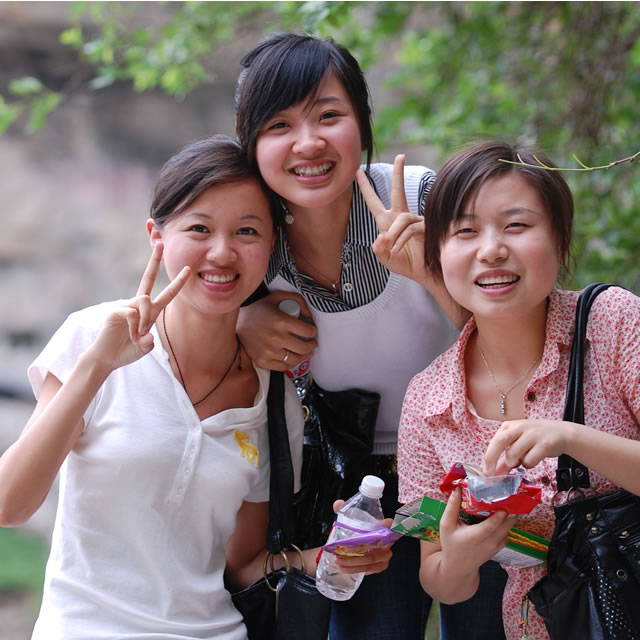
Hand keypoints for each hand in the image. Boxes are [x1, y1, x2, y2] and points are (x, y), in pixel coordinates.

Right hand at [86, 243, 189, 371]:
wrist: (107, 358)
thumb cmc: (127, 351)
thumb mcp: (145, 348)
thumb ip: (149, 342)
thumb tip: (148, 334)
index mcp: (150, 312)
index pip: (167, 294)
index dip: (178, 283)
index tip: (188, 269)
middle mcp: (139, 305)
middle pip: (148, 278)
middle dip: (154, 260)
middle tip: (161, 243)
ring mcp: (126, 306)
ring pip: (144, 301)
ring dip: (144, 320)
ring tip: (137, 336)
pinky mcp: (115, 311)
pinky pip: (132, 312)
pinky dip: (134, 326)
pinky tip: (130, 335)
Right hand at [237, 291, 316, 370]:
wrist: (237, 323)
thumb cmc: (259, 310)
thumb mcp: (277, 296)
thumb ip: (297, 299)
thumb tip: (308, 315)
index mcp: (281, 321)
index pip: (308, 332)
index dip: (313, 332)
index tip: (311, 331)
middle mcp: (276, 337)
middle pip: (304, 348)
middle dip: (311, 346)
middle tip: (311, 343)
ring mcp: (269, 351)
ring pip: (295, 360)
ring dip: (304, 356)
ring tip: (304, 352)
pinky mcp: (262, 360)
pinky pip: (283, 367)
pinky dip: (290, 363)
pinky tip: (292, 358)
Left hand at [330, 499, 393, 574]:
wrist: (364, 545)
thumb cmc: (361, 530)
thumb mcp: (354, 519)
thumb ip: (345, 511)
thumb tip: (337, 504)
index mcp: (385, 527)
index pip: (389, 524)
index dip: (382, 525)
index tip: (368, 527)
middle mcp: (388, 541)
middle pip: (376, 544)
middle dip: (358, 547)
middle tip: (342, 548)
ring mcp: (385, 555)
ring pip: (370, 559)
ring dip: (353, 561)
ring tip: (338, 560)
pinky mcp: (380, 566)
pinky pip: (368, 569)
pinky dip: (355, 569)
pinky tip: (344, 568)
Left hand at [356, 155, 426, 281]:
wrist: (426, 273)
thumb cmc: (407, 264)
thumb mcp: (385, 258)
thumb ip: (378, 249)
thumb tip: (381, 237)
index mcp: (389, 221)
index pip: (374, 201)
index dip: (366, 187)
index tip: (358, 172)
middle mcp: (402, 217)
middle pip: (398, 191)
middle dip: (398, 174)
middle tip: (400, 156)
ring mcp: (415, 221)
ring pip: (401, 218)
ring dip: (394, 234)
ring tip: (391, 249)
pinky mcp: (426, 228)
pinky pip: (410, 229)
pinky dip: (400, 240)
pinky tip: (397, 250)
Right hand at [438, 488, 512, 576]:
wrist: (459, 567)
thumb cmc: (451, 544)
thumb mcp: (446, 525)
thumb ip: (452, 507)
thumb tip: (457, 489)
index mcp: (476, 536)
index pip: (492, 526)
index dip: (500, 515)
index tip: (505, 502)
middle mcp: (489, 542)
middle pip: (505, 526)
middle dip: (509, 511)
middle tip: (507, 496)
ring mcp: (496, 546)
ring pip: (508, 529)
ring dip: (509, 517)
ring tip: (506, 503)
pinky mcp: (499, 548)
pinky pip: (507, 534)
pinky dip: (506, 525)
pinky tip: (501, 516)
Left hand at [483, 418, 579, 475]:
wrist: (562, 434)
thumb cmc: (536, 439)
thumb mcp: (518, 443)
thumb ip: (506, 457)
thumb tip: (493, 473)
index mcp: (509, 426)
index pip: (494, 441)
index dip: (488, 457)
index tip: (486, 472)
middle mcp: (519, 427)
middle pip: (499, 442)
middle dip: (492, 458)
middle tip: (492, 474)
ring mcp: (532, 435)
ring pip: (514, 455)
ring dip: (516, 463)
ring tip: (525, 457)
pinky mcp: (544, 444)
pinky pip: (529, 461)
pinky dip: (529, 464)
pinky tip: (535, 457)